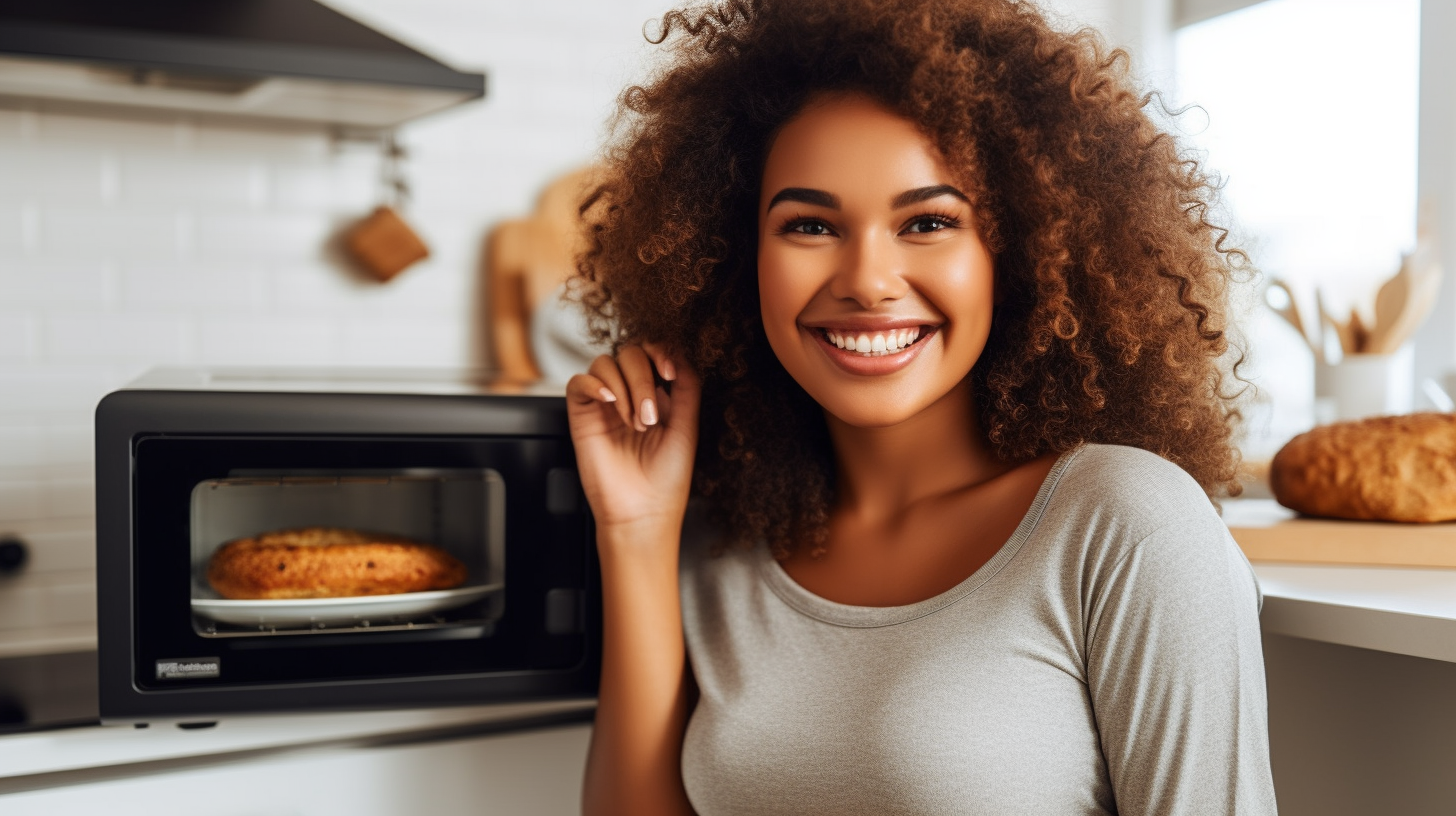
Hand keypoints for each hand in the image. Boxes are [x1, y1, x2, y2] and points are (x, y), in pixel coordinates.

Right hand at [565, 344, 699, 543]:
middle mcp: (629, 395)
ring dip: (624, 388)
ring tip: (633, 422)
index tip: (670, 372)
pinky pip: (578, 382)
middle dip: (643, 379)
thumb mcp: (686, 427)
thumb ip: (687, 387)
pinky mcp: (582, 416)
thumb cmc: (666, 478)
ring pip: (605, 363)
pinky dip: (594, 384)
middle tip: (649, 417)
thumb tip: (679, 353)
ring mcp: (604, 405)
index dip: (660, 351)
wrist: (642, 512)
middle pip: (630, 354)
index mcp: (656, 396)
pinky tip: (610, 402)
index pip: (652, 354)